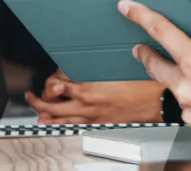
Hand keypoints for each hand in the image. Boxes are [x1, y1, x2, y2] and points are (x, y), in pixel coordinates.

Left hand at [24, 70, 163, 123]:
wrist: (157, 100)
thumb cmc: (141, 81)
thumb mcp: (115, 65)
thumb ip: (94, 64)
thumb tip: (81, 63)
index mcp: (88, 85)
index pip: (57, 82)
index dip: (52, 78)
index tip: (53, 75)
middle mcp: (85, 103)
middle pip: (51, 102)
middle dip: (38, 98)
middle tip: (32, 94)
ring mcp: (91, 115)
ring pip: (59, 118)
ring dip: (44, 113)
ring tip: (38, 110)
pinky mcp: (99, 123)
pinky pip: (72, 126)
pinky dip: (59, 124)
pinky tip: (55, 123)